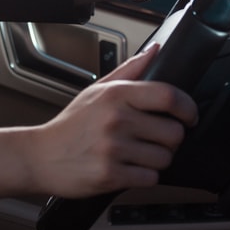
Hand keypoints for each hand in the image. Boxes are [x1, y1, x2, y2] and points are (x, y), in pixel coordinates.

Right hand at [0, 45, 196, 201]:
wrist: (41, 155)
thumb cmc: (71, 124)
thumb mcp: (97, 91)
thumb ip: (130, 70)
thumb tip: (156, 50)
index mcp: (115, 95)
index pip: (168, 96)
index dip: (187, 107)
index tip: (188, 115)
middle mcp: (116, 120)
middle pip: (174, 132)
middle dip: (169, 139)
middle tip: (152, 138)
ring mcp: (114, 148)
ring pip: (165, 158)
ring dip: (156, 160)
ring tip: (136, 154)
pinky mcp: (111, 175)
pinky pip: (150, 178)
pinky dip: (143, 176)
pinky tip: (127, 168)